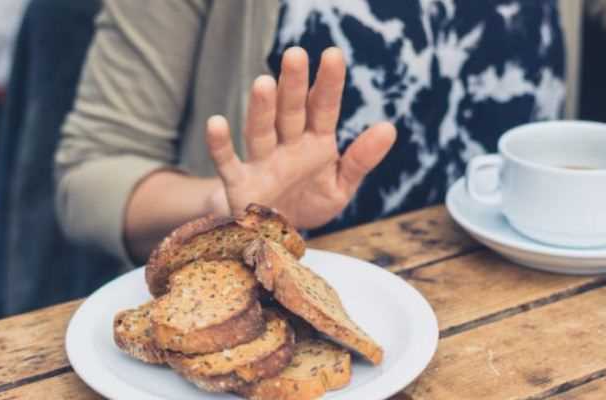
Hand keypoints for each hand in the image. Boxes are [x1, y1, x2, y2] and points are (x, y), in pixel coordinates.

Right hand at [205, 47, 395, 228]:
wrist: (275, 237)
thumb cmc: (308, 202)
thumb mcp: (341, 186)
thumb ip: (361, 159)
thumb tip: (389, 128)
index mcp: (316, 143)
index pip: (323, 108)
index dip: (328, 83)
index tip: (333, 54)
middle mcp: (287, 145)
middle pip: (290, 111)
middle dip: (292, 85)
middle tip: (295, 54)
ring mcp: (262, 162)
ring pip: (261, 130)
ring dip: (261, 109)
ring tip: (263, 83)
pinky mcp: (240, 184)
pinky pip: (228, 162)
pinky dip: (221, 145)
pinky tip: (216, 123)